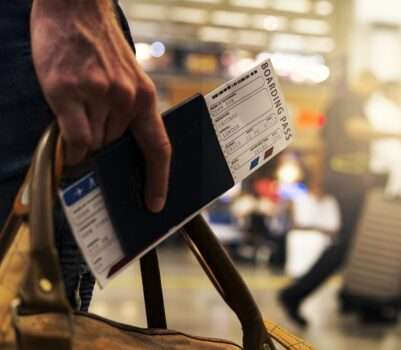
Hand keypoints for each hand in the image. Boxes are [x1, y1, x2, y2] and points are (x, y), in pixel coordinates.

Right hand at [31, 0, 170, 211]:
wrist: (75, 8)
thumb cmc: (100, 47)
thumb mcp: (127, 79)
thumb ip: (127, 113)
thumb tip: (115, 152)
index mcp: (145, 97)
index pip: (159, 148)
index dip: (158, 180)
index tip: (155, 203)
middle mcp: (125, 99)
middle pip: (115, 148)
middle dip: (105, 153)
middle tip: (96, 149)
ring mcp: (97, 95)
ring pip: (93, 144)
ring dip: (85, 143)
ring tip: (77, 118)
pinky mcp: (67, 91)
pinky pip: (74, 137)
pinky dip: (71, 147)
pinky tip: (68, 142)